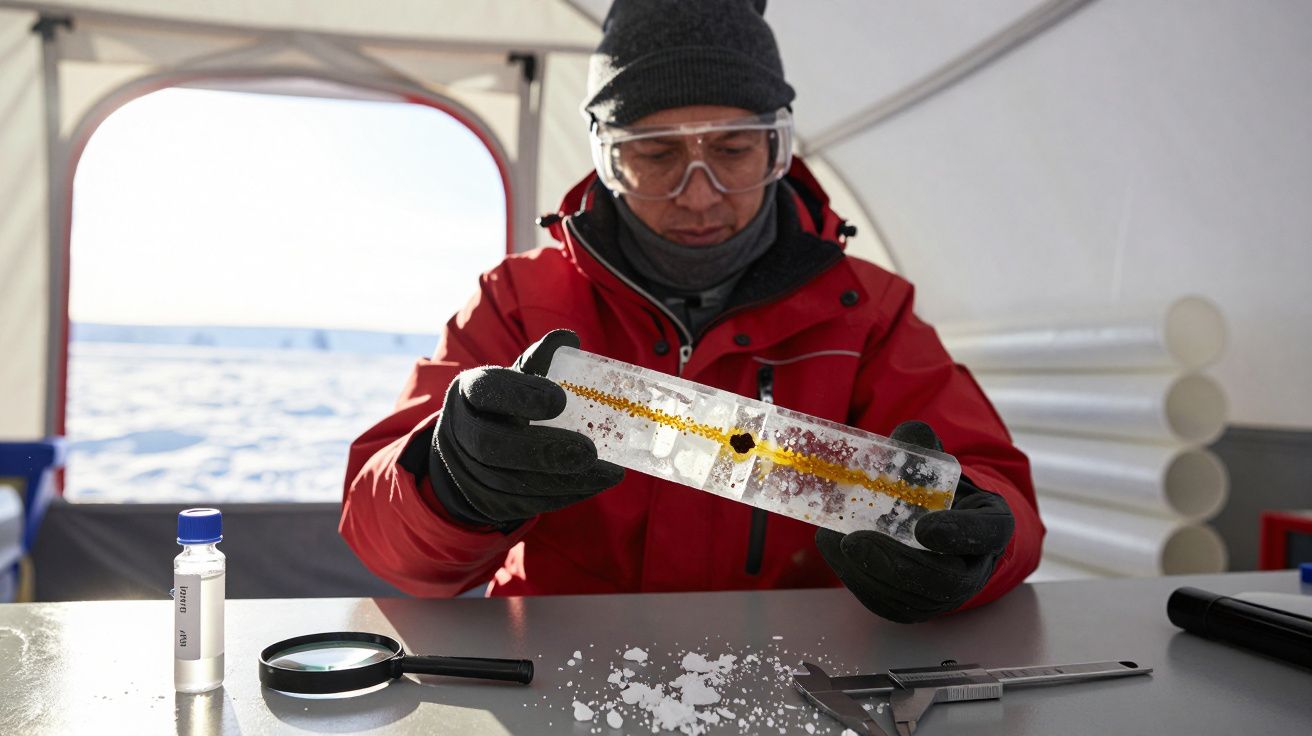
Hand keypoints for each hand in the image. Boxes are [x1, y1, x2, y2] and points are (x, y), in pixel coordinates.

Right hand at [432, 329, 624, 523]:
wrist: (469, 450)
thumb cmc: (504, 405)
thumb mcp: (516, 378)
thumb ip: (540, 360)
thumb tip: (569, 338)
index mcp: (469, 391)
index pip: (487, 390)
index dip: (521, 395)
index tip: (560, 399)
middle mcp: (460, 431)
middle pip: (491, 446)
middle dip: (542, 450)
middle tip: (588, 451)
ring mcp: (467, 472)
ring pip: (510, 483)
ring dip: (562, 480)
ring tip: (606, 472)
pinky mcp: (484, 502)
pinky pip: (522, 505)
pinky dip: (562, 496)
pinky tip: (594, 484)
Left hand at [815, 420, 1014, 622]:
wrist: (936, 519)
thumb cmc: (938, 490)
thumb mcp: (936, 463)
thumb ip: (922, 445)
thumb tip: (908, 432)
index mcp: (992, 524)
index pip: (988, 532)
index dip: (960, 533)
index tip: (925, 528)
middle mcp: (976, 566)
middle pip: (947, 581)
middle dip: (900, 564)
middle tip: (856, 541)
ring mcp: (948, 593)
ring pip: (914, 600)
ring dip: (871, 574)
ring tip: (837, 543)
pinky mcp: (918, 606)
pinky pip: (891, 605)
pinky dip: (860, 582)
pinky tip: (836, 553)